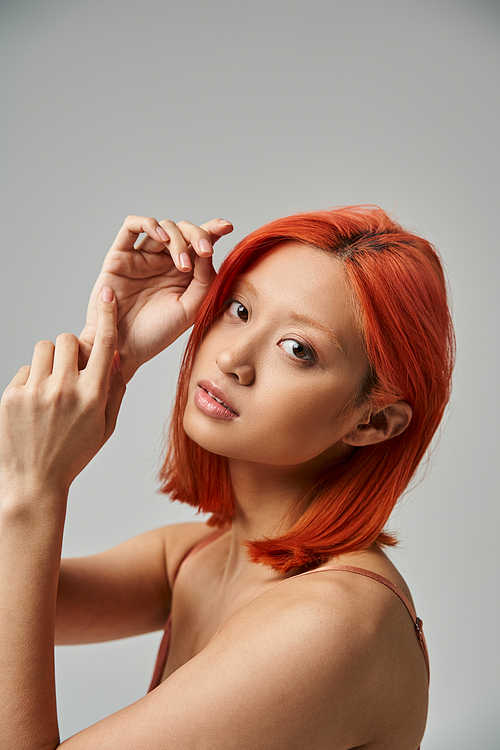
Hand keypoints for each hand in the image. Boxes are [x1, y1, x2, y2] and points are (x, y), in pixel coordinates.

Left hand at [0, 288, 125, 495]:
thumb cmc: (73, 455)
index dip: (108, 316)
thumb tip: (115, 359)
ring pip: (43, 348)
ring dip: (49, 361)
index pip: (104, 344)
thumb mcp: (105, 428)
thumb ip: (114, 391)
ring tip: (49, 386)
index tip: (107, 297)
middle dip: (69, 349)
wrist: (34, 481)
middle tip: (68, 369)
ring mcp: (36, 392)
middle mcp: (65, 389)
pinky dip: (30, 381)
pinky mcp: (12, 395)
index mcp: (94, 396)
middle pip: (67, 339)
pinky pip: (24, 370)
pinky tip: (33, 406)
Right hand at [79, 216, 233, 382]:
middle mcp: (163, 261)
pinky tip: (162, 238)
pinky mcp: (120, 256)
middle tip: (206, 251)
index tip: (227, 227)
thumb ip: (204, 280)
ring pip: (162, 227)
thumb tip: (208, 251)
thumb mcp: (191, 309)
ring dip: (177, 238)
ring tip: (183, 264)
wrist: (126, 349)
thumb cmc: (157, 333)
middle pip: (183, 230)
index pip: (199, 243)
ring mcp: (142, 257)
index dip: (213, 229)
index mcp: (183, 272)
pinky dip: (149, 224)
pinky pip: (131, 226)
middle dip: (198, 235)